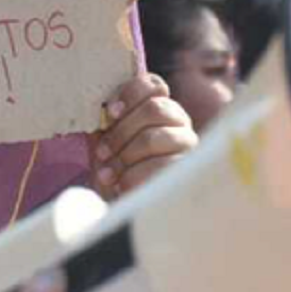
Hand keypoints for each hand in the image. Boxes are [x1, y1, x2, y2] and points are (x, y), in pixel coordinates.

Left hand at [89, 72, 196, 199]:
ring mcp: (188, 145)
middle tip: (102, 152)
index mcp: (160, 108)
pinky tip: (123, 185)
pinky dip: (134, 175)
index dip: (130, 93)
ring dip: (124, 156)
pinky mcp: (188, 169)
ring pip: (153, 137)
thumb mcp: (106, 142)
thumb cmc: (117, 171)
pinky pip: (161, 166)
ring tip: (108, 174)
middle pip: (154, 109)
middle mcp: (179, 122)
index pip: (154, 85)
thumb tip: (102, 110)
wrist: (127, 207)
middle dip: (121, 132)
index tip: (109, 113)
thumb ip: (107, 123)